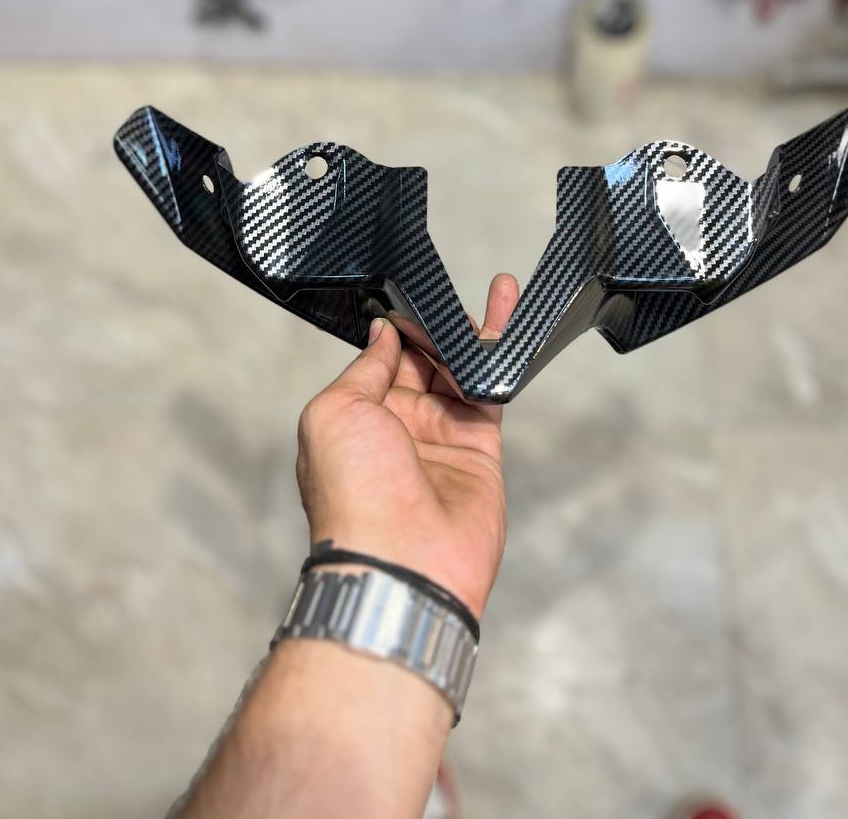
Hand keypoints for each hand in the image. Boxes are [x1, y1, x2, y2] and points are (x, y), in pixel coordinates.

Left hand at [296, 274, 519, 619]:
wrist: (403, 559)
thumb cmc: (354, 493)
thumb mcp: (334, 412)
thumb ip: (366, 368)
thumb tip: (384, 334)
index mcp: (355, 419)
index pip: (381, 360)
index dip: (399, 328)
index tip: (414, 297)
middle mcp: (398, 427)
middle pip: (425, 361)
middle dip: (440, 326)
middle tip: (456, 292)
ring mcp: (441, 437)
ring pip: (463, 372)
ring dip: (480, 332)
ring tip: (500, 288)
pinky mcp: (480, 449)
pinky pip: (494, 394)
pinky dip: (504, 361)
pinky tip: (512, 327)